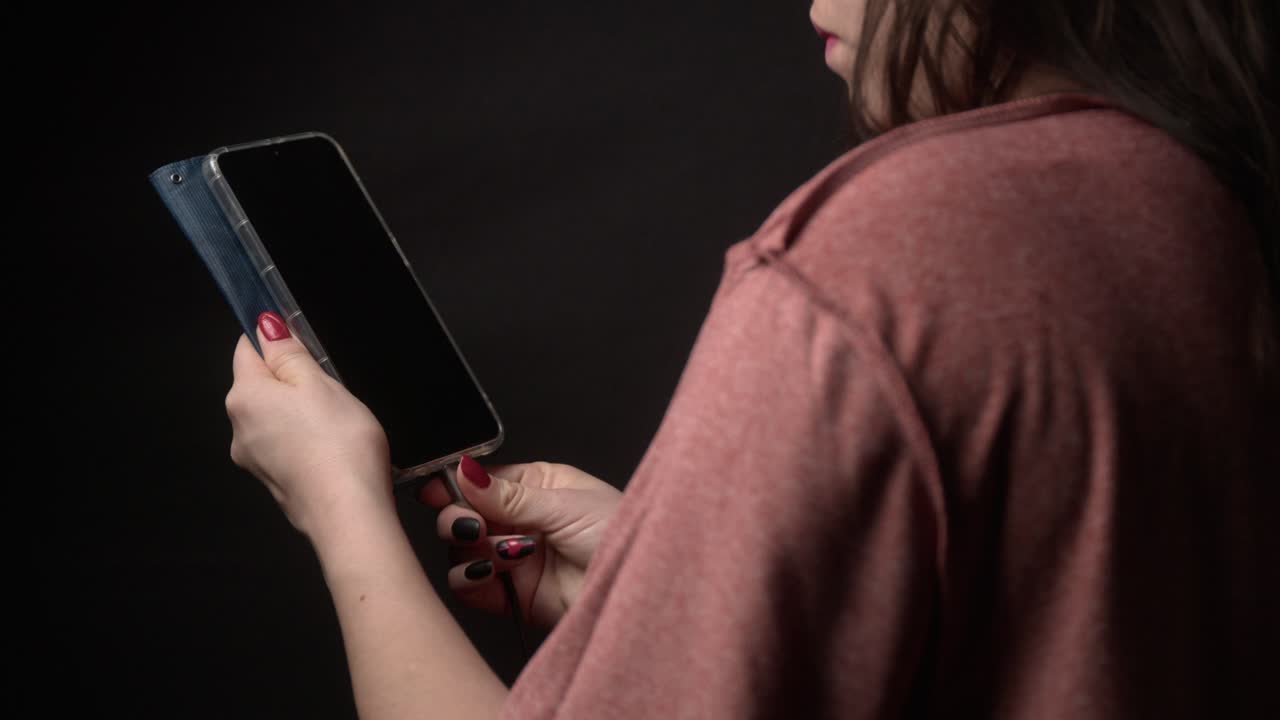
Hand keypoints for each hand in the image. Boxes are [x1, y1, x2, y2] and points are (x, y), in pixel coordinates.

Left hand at [226, 312, 394, 542]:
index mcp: (245, 396)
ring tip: (338, 422)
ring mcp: (254, 459)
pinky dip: (304, 440)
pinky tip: (333, 447)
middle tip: (331, 388)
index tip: (301, 341)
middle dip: (292, 379)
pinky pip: (285, 445)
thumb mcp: (320, 383)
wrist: (349, 514)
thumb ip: (288, 352)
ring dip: (300, 412)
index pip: (246, 349)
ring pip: (274, 417)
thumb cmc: (339, 447)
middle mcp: (238, 428)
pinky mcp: (274, 481)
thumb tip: (265, 326)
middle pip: (260, 385)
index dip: (273, 338)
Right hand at [419, 457, 622, 627]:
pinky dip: (471, 578)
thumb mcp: (564, 504)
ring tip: (502, 550)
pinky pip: (469, 586)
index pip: (481, 480)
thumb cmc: (620, 533)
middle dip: (458, 517)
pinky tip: (495, 571)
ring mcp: (513, 558)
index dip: (455, 484)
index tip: (434, 489)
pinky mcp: (510, 595)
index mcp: (536, 486)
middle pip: (462, 514)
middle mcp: (520, 520)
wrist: (636, 587)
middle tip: (472, 524)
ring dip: (471, 548)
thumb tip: (466, 472)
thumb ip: (508, 495)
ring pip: (459, 550)